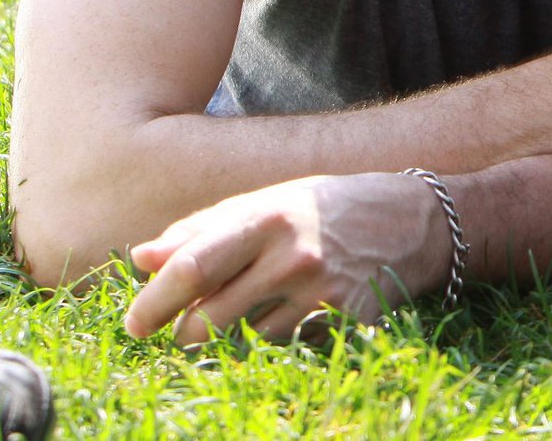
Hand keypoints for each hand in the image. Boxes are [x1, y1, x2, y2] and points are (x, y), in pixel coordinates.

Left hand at [123, 173, 449, 343]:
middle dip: (186, 335)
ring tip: (262, 308)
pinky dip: (285, 342)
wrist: (418, 219)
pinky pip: (294, 349)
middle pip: (211, 319)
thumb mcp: (270, 202)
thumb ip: (204, 228)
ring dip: (240, 338)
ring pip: (249, 341)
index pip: (192, 267)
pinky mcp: (349, 320)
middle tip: (183, 334)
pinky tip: (303, 316)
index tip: (133, 325)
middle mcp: (292, 255)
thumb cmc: (330, 208)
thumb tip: (141, 258)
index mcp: (266, 217)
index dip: (154, 302)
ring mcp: (322, 291)